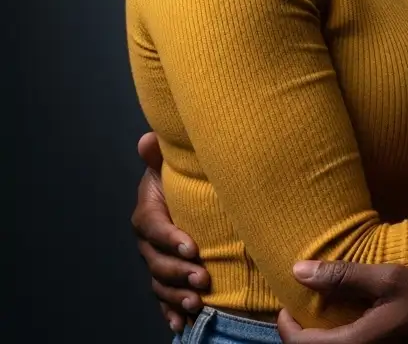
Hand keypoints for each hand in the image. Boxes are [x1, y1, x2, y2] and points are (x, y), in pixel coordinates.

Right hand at [131, 131, 208, 332]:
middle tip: (203, 278)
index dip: (169, 238)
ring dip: (176, 295)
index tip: (192, 246)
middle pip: (155, 261)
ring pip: (159, 283)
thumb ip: (161, 156)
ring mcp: (155, 261)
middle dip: (177, 272)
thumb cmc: (186, 179)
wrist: (193, 196)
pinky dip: (171, 312)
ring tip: (198, 303)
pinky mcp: (166, 277)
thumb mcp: (176, 165)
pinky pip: (164, 299)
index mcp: (149, 211)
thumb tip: (148, 139)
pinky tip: (182, 325)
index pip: (152, 227)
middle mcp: (148, 241)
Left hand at [278, 261, 407, 343]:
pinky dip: (339, 338)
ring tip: (324, 309)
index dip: (286, 326)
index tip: (286, 303)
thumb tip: (300, 270)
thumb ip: (344, 276)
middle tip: (303, 304)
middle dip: (301, 332)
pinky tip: (348, 318)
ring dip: (320, 337)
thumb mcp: (389, 279)